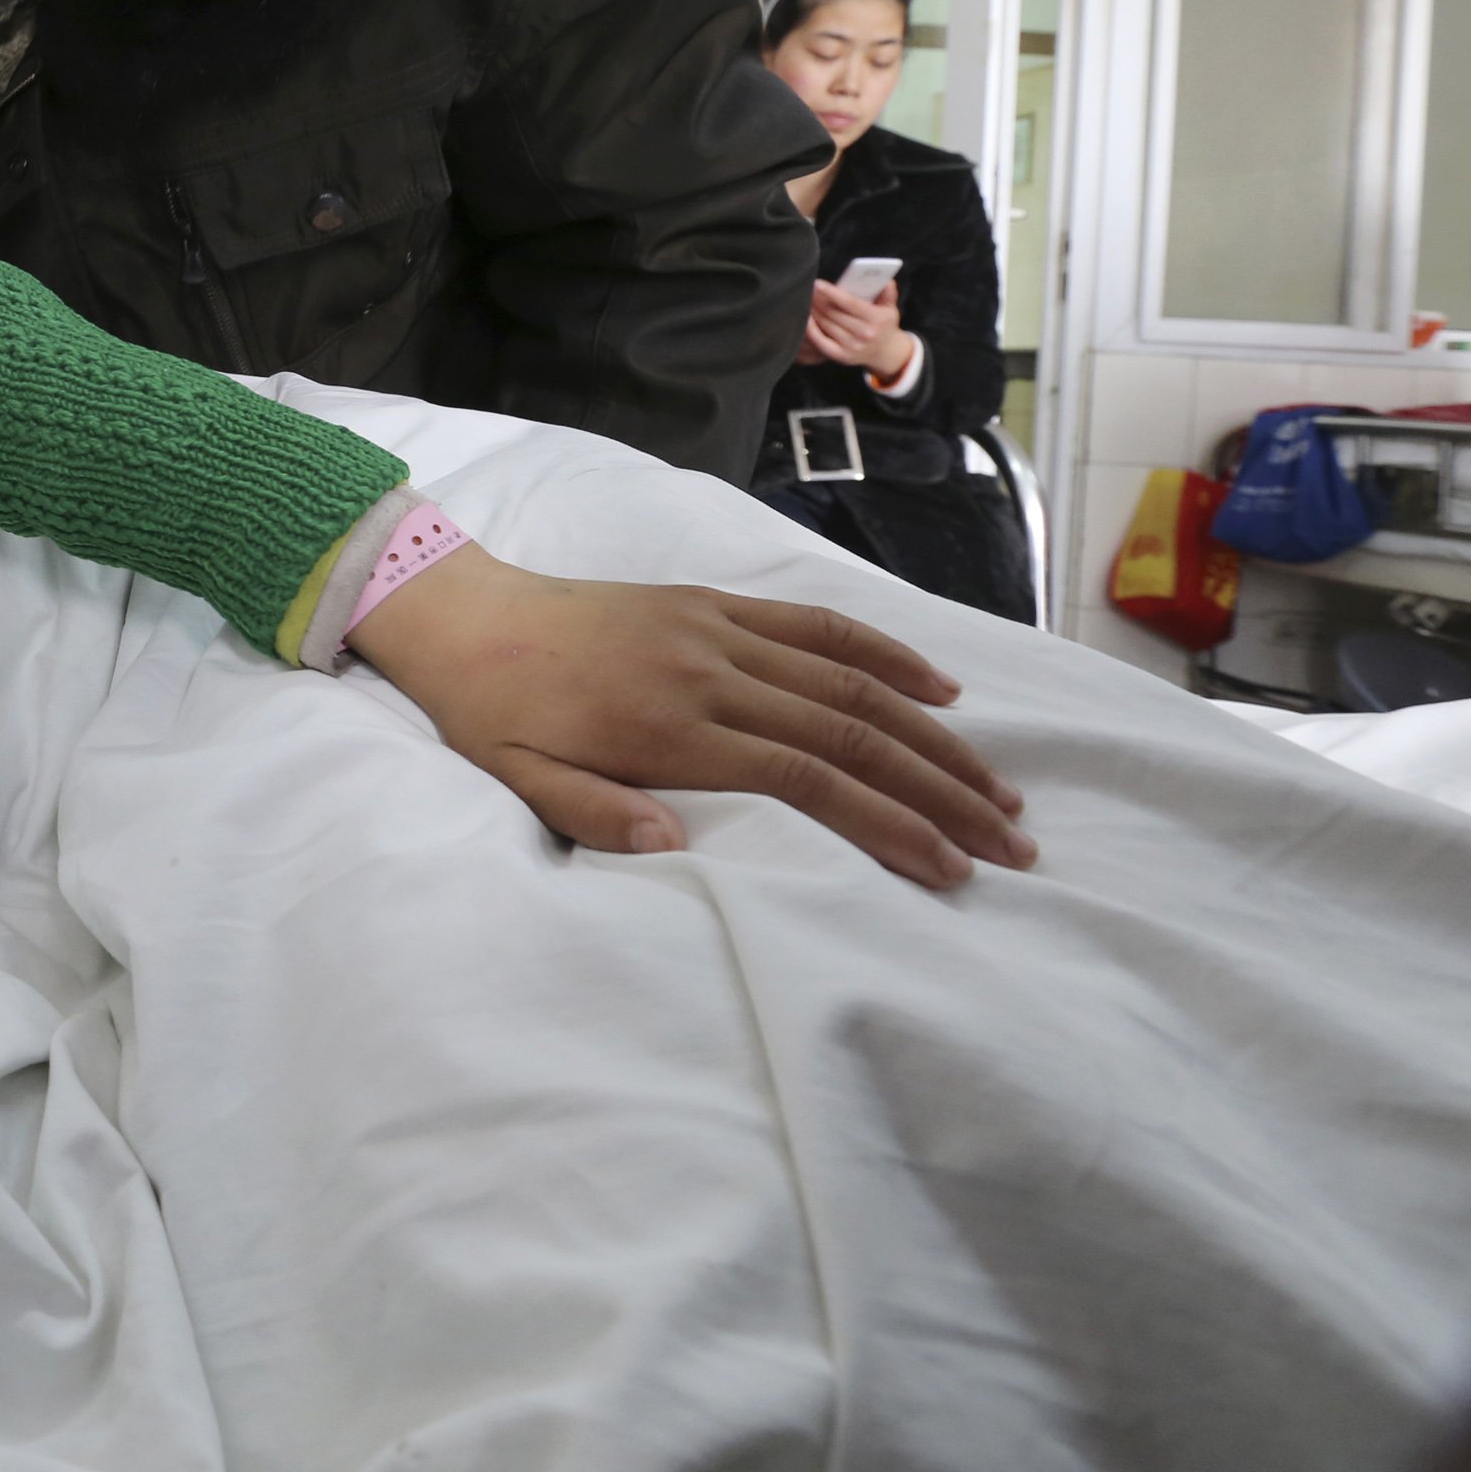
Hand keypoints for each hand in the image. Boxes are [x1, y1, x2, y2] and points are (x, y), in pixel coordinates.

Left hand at [345, 542, 1030, 888]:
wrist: (460, 614)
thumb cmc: (490, 714)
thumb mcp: (518, 780)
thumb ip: (596, 816)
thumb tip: (676, 851)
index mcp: (667, 728)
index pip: (806, 780)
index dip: (887, 823)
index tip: (949, 868)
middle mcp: (708, 674)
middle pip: (851, 733)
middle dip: (939, 791)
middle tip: (1010, 844)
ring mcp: (717, 631)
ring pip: (850, 681)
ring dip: (933, 735)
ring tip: (997, 787)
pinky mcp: (713, 603)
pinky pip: (815, 625)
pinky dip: (885, 653)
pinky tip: (941, 688)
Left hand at [806, 279, 914, 377]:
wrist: (885, 352)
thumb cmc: (883, 325)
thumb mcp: (890, 308)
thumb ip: (888, 294)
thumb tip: (887, 281)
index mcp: (877, 319)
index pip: (850, 303)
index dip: (832, 293)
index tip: (818, 283)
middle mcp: (865, 334)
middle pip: (834, 313)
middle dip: (819, 299)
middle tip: (808, 289)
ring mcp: (852, 346)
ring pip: (826, 324)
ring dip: (813, 311)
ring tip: (806, 300)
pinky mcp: (841, 356)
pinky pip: (820, 341)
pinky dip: (810, 329)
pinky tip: (805, 318)